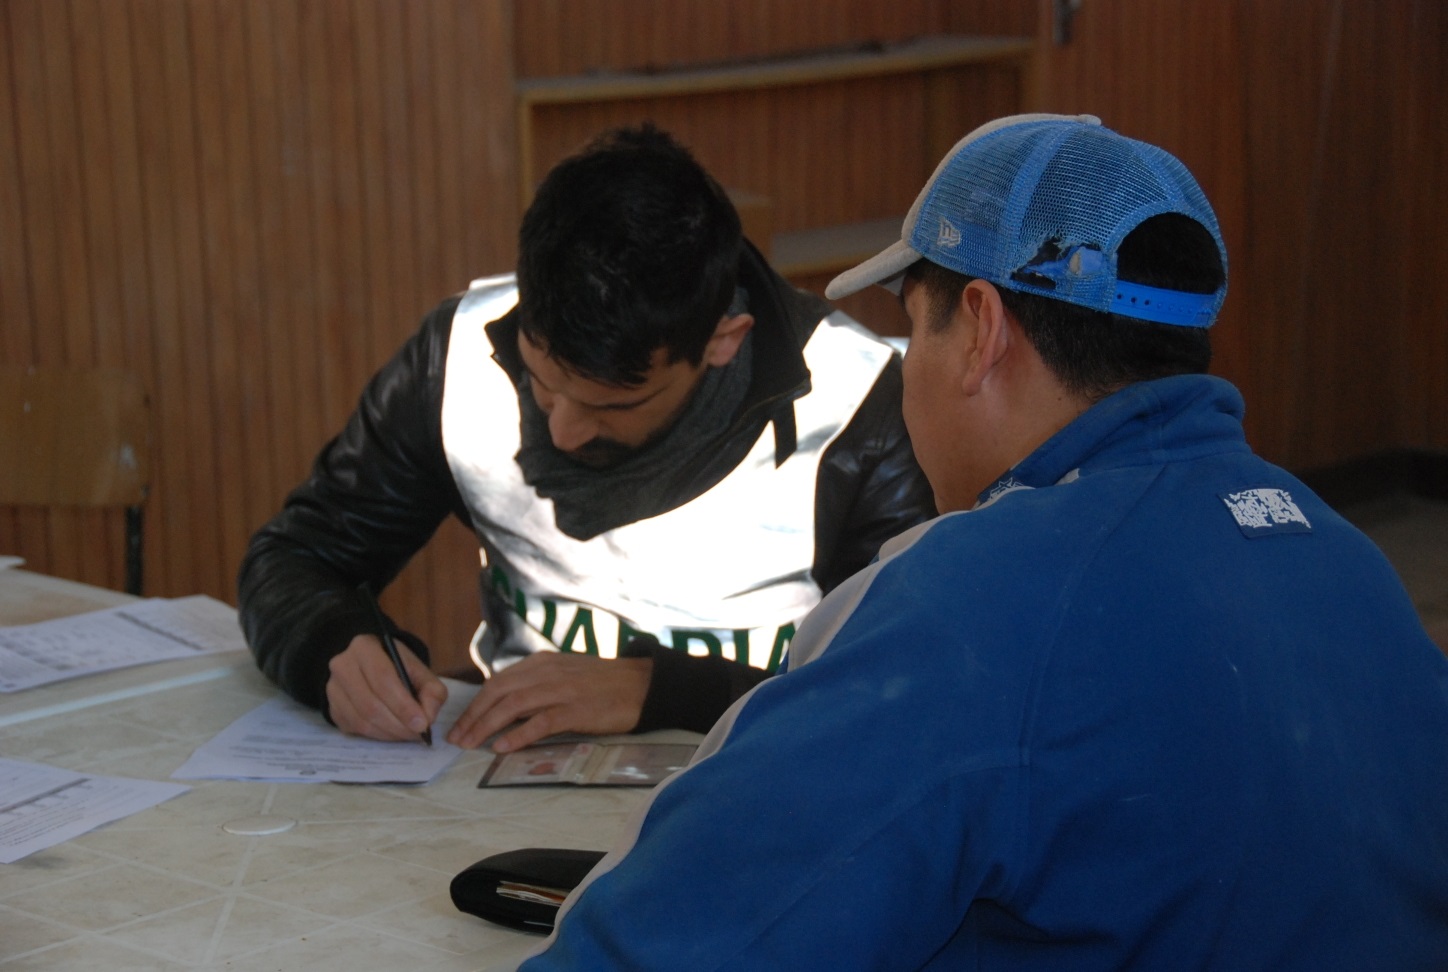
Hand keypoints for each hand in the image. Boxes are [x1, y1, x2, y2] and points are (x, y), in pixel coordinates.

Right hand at [326, 634, 447, 740]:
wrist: (370, 666)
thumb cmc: (397, 668)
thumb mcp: (420, 670)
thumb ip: (431, 691)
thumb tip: (428, 717)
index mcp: (365, 647)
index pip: (383, 678)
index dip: (403, 705)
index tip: (422, 724)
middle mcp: (342, 665)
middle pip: (370, 703)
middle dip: (398, 724)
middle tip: (418, 734)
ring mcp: (333, 688)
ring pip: (362, 720)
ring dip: (389, 733)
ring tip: (408, 734)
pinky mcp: (332, 708)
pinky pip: (355, 729)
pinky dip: (378, 736)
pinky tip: (392, 733)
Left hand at [445, 652, 651, 751]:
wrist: (642, 684)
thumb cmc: (603, 684)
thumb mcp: (564, 674)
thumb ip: (537, 684)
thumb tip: (506, 704)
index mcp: (541, 663)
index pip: (498, 681)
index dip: (475, 703)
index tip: (460, 723)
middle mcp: (548, 672)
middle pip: (499, 692)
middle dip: (473, 716)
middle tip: (457, 738)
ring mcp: (562, 690)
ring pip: (513, 705)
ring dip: (487, 726)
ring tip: (471, 744)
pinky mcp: (577, 710)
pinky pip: (541, 722)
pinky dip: (518, 734)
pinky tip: (502, 747)